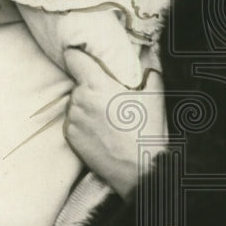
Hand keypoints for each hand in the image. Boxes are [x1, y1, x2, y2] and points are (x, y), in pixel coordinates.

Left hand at [63, 48, 167, 198]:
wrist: (140, 170)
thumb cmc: (148, 131)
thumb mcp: (155, 95)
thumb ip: (149, 70)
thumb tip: (148, 57)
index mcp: (96, 84)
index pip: (74, 57)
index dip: (79, 54)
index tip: (85, 56)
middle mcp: (79, 100)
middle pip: (79, 83)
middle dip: (92, 86)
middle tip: (111, 97)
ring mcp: (72, 121)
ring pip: (76, 103)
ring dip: (87, 105)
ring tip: (109, 118)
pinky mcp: (70, 138)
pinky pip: (73, 122)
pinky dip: (84, 123)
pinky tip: (102, 131)